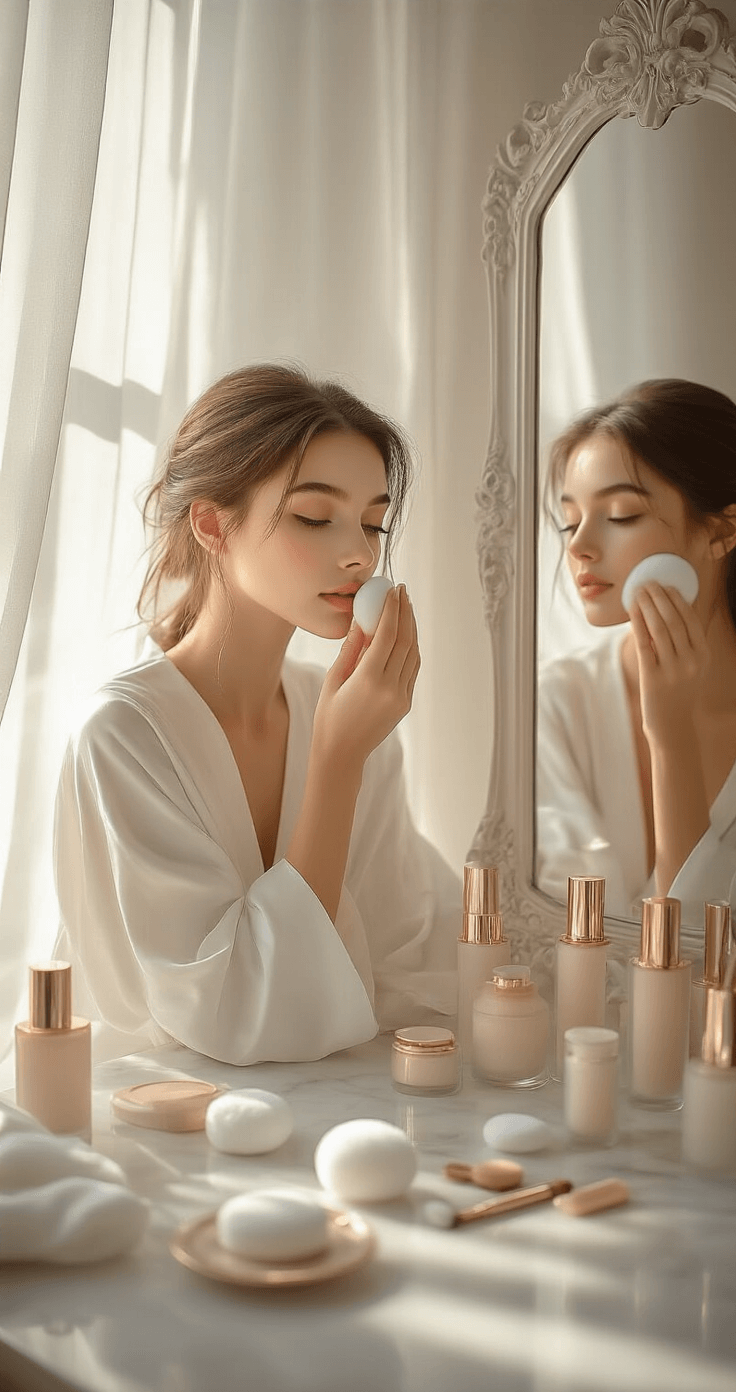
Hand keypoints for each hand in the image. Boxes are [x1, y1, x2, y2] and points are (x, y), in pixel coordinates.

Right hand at [311, 584, 420, 768]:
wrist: (342, 753)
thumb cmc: (329, 715)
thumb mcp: (334, 679)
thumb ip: (350, 649)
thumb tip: (360, 620)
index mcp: (369, 679)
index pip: (388, 634)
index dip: (392, 609)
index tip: (393, 590)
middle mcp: (390, 687)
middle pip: (405, 640)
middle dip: (405, 612)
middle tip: (402, 592)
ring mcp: (401, 696)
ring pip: (413, 654)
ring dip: (411, 629)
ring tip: (405, 608)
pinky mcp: (405, 703)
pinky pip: (412, 669)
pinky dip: (411, 649)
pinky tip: (405, 635)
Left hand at [629, 581, 707, 747]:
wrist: (672, 725)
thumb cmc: (678, 692)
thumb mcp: (691, 667)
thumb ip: (685, 643)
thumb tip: (667, 610)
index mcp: (703, 655)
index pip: (690, 620)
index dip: (677, 599)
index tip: (666, 585)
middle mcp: (691, 661)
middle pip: (674, 620)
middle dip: (660, 597)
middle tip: (648, 582)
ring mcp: (673, 670)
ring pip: (659, 628)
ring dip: (647, 605)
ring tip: (638, 591)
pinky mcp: (653, 677)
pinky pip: (644, 643)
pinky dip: (637, 623)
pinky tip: (631, 611)